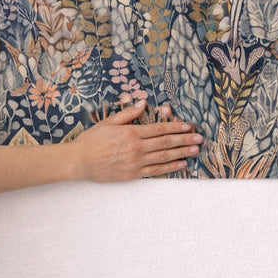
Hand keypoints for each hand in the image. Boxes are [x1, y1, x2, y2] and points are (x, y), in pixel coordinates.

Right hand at [70, 102, 201, 181]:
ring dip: (182, 153)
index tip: (187, 126)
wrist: (79, 161)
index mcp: (131, 133)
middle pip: (165, 143)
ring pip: (164, 157)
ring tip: (195, 150)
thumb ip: (127, 113)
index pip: (158, 129)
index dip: (175, 127)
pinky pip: (155, 171)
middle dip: (184, 140)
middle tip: (199, 138)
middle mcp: (136, 148)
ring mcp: (135, 163)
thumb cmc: (91, 140)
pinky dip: (170, 167)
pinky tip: (181, 164)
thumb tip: (143, 103)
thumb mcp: (108, 122)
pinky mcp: (133, 174)